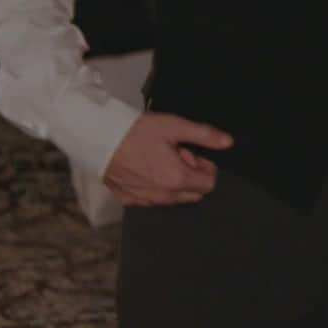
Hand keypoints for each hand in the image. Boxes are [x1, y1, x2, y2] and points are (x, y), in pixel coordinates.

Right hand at [102, 112, 232, 206]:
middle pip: (193, 193)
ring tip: (156, 158)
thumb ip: (205, 135)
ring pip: (173, 197)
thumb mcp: (175, 126)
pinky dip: (154, 186)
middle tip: (173, 153)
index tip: (188, 151)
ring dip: (173, 180)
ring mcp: (145, 200)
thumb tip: (228, 142)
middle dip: (190, 174)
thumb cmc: (136, 131)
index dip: (203, 165)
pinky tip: (143, 167)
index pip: (209, 183)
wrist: (99, 138)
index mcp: (177, 179)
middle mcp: (163, 196)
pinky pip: (152, 198)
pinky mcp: (129, 200)